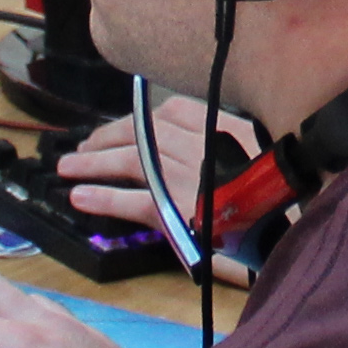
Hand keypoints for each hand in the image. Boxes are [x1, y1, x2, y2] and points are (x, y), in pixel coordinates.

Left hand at [53, 105, 256, 283]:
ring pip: (129, 162)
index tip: (120, 128)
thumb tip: (180, 132)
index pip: (171, 112)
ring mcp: (186, 175)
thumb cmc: (269, 198)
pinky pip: (130, 201)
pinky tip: (80, 198)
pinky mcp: (175, 209)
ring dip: (93, 164)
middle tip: (83, 148)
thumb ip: (222, 142)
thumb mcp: (253, 156)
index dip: (139, 118)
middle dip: (107, 138)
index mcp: (223, 128)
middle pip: (142, 133)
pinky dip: (102, 199)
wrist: (280, 235)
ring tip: (67, 168)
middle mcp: (201, 145)